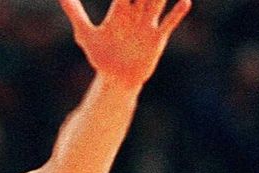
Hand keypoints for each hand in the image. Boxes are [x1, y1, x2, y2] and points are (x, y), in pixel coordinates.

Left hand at [59, 0, 190, 87]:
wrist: (116, 78)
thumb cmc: (101, 56)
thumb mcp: (85, 34)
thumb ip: (74, 13)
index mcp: (119, 12)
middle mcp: (135, 15)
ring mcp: (147, 25)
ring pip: (157, 2)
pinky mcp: (156, 38)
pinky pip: (168, 23)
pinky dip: (176, 13)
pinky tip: (184, 2)